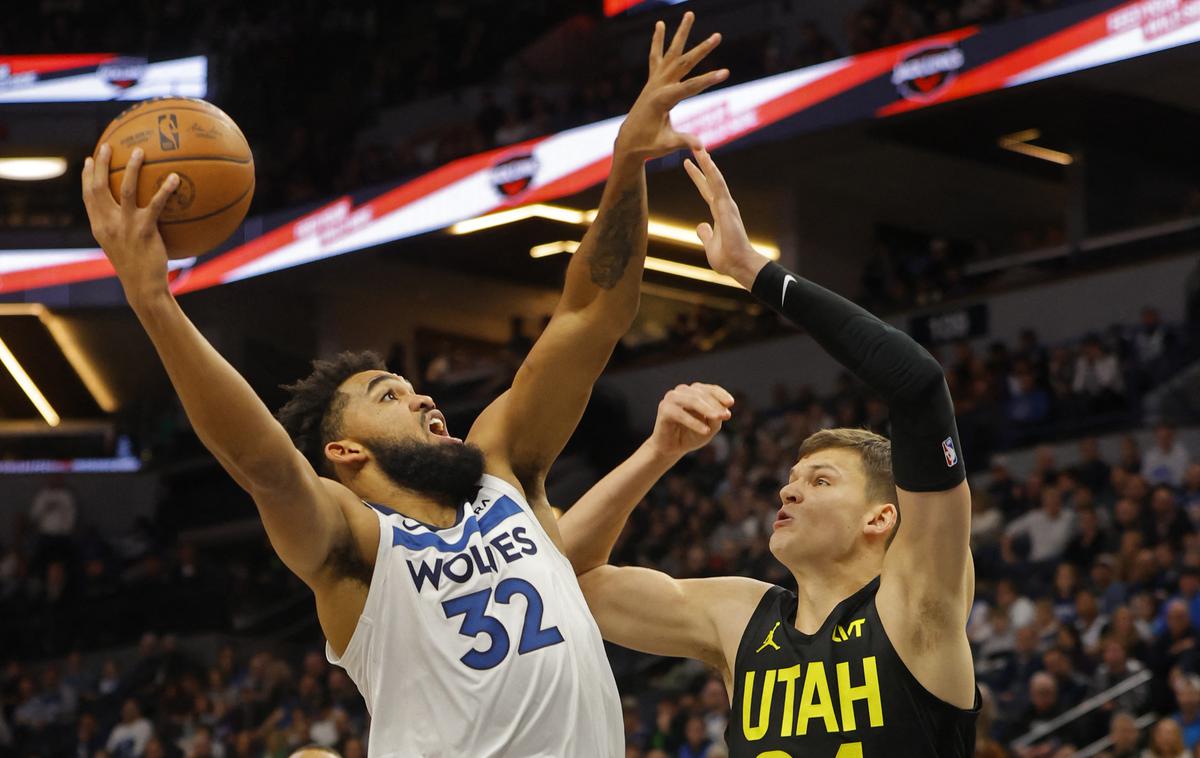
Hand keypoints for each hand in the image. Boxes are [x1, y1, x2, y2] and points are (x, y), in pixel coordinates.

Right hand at [81, 143, 179, 304]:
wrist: (143, 287)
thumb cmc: (137, 268)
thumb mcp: (122, 247)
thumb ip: (122, 230)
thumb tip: (136, 215)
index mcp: (100, 227)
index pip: (88, 197)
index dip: (86, 177)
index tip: (87, 160)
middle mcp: (108, 223)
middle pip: (98, 187)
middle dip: (100, 164)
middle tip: (106, 145)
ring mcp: (125, 226)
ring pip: (124, 189)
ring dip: (131, 168)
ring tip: (139, 151)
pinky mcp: (145, 230)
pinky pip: (155, 204)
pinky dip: (165, 189)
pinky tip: (175, 177)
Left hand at [614, 12, 727, 161]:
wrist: (628, 142)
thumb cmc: (649, 145)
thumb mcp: (667, 145)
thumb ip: (684, 141)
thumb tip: (701, 147)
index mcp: (662, 100)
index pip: (690, 87)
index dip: (708, 80)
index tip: (727, 72)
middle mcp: (658, 86)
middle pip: (683, 64)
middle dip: (702, 50)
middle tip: (718, 36)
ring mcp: (654, 81)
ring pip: (671, 53)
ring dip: (681, 33)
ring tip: (690, 14)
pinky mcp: (652, 81)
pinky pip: (655, 56)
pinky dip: (658, 41)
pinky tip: (660, 25)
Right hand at [646, 382, 733, 459]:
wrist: (672, 448)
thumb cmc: (691, 435)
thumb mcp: (710, 427)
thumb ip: (716, 418)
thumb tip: (722, 411)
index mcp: (694, 392)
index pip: (709, 389)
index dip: (721, 394)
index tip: (731, 403)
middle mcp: (682, 391)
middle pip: (701, 394)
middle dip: (715, 404)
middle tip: (726, 415)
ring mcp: (672, 398)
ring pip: (692, 400)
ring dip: (706, 409)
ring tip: (718, 419)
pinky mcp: (664, 409)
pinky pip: (681, 414)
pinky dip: (694, 422)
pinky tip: (705, 430)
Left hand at [684, 147, 767, 286]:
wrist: (739, 265)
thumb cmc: (727, 258)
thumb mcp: (709, 244)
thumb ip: (705, 234)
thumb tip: (700, 226)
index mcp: (718, 213)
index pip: (705, 190)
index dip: (697, 177)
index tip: (688, 164)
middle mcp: (723, 206)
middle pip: (710, 180)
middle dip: (702, 164)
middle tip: (693, 147)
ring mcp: (726, 205)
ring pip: (715, 179)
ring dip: (707, 163)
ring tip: (698, 148)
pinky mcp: (728, 208)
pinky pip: (719, 186)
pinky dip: (713, 173)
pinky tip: (707, 162)